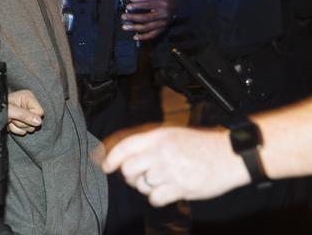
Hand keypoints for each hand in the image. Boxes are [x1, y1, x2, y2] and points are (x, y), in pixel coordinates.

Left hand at [7, 89, 43, 135]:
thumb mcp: (11, 110)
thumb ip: (25, 115)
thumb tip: (38, 121)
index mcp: (28, 97)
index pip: (39, 112)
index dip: (31, 117)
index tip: (20, 116)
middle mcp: (28, 105)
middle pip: (36, 121)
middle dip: (23, 122)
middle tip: (13, 118)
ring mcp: (25, 114)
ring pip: (31, 127)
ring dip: (18, 126)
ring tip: (10, 120)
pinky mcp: (22, 122)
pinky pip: (25, 131)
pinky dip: (16, 129)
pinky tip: (10, 124)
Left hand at [102, 125, 250, 206]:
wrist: (230, 155)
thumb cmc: (202, 146)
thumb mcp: (173, 135)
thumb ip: (151, 143)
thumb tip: (128, 155)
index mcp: (159, 137)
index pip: (126, 146)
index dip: (111, 158)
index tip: (105, 167)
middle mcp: (161, 152)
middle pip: (128, 169)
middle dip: (131, 176)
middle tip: (140, 177)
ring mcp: (171, 170)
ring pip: (141, 185)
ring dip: (147, 188)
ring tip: (160, 182)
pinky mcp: (181, 187)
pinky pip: (155, 198)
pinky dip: (158, 199)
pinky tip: (167, 193)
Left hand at [121, 0, 175, 40]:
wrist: (174, 3)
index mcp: (162, 2)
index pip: (148, 4)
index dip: (137, 5)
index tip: (128, 6)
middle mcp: (164, 13)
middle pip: (147, 17)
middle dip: (133, 17)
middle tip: (123, 16)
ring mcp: (164, 22)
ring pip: (147, 27)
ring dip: (135, 28)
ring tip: (124, 27)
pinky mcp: (163, 29)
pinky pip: (152, 35)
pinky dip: (143, 37)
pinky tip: (134, 37)